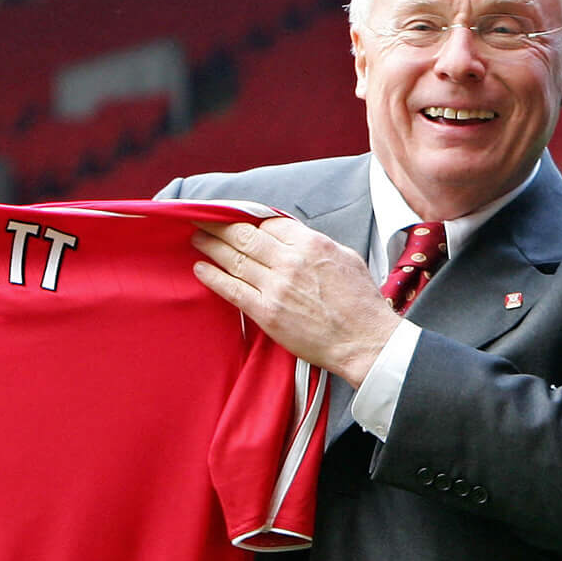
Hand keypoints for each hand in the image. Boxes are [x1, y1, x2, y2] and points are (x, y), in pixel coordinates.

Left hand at [192, 218, 400, 385]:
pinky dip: (213, 276)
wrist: (364, 341)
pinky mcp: (267, 312)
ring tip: (197, 239)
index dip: (248, 219)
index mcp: (312, 244)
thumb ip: (316, 244)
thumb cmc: (360, 303)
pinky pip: (232, 289)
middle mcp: (290, 261)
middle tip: (201, 220)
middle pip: (244, 235)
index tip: (235, 219)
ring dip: (210, 246)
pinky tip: (201, 268)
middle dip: (218, 225)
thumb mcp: (346, 258)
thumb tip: (293, 237)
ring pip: (234, 259)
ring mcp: (276, 287)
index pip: (269, 222)